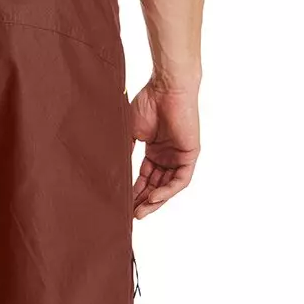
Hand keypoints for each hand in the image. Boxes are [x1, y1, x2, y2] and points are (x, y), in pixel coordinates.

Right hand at [129, 79, 200, 218]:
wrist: (166, 88)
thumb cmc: (148, 103)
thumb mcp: (130, 132)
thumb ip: (125, 151)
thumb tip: (113, 171)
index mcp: (154, 150)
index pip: (145, 177)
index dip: (135, 191)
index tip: (123, 204)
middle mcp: (167, 155)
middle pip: (156, 185)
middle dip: (144, 201)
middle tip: (131, 215)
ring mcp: (179, 156)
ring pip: (168, 186)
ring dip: (154, 201)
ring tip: (140, 212)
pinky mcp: (190, 155)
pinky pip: (180, 180)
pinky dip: (167, 191)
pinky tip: (153, 198)